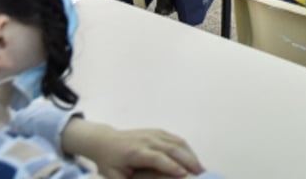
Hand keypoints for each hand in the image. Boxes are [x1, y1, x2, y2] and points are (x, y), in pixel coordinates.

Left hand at [61, 119, 203, 177]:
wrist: (105, 141)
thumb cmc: (109, 163)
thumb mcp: (114, 177)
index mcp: (135, 152)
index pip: (157, 158)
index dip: (171, 166)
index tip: (184, 175)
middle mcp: (147, 140)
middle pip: (171, 148)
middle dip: (188, 160)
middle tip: (201, 173)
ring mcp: (153, 133)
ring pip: (177, 142)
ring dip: (190, 154)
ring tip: (200, 168)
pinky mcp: (158, 131)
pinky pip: (176, 138)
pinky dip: (187, 148)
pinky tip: (192, 158)